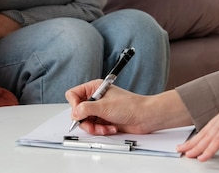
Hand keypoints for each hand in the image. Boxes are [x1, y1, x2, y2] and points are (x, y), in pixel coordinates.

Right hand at [66, 80, 190, 135]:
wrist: (145, 117)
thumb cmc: (130, 105)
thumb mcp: (104, 106)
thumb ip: (86, 109)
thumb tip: (74, 113)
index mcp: (94, 88)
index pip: (73, 94)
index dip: (74, 105)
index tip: (80, 112)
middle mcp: (95, 98)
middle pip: (78, 111)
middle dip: (86, 121)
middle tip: (93, 124)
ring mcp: (99, 109)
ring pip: (86, 121)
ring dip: (95, 127)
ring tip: (105, 127)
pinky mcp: (104, 119)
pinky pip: (94, 127)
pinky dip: (101, 130)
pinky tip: (111, 128)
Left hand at [176, 70, 218, 160]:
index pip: (213, 127)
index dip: (203, 135)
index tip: (195, 142)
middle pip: (207, 131)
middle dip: (194, 142)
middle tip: (182, 149)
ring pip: (209, 135)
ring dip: (197, 146)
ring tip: (187, 154)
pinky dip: (210, 148)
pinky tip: (203, 156)